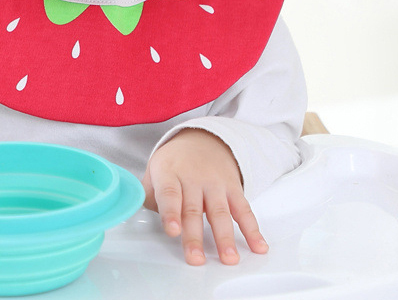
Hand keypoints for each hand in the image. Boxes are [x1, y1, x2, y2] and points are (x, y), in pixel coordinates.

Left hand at [142, 128, 267, 265]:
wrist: (203, 139)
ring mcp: (214, 183)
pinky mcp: (233, 188)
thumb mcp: (154, 170)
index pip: (169, 194)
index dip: (170, 213)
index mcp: (169, 172)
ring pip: (220, 212)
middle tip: (196, 258)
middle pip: (193, 209)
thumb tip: (139, 214)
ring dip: (225, 237)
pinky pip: (244, 209)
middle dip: (194, 235)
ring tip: (229, 259)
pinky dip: (252, 229)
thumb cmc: (174, 162)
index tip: (173, 231)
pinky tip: (258, 246)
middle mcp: (193, 178)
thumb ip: (148, 194)